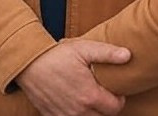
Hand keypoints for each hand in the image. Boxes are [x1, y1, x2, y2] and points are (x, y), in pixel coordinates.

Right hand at [16, 38, 130, 115]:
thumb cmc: (57, 55)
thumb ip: (108, 53)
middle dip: (106, 106)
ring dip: (92, 112)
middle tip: (102, 91)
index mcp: (89, 96)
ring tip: (89, 96)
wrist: (29, 63)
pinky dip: (77, 114)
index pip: (116, 108)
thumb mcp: (84, 48)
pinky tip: (74, 101)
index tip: (115, 89)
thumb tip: (128, 55)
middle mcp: (79, 111)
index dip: (119, 98)